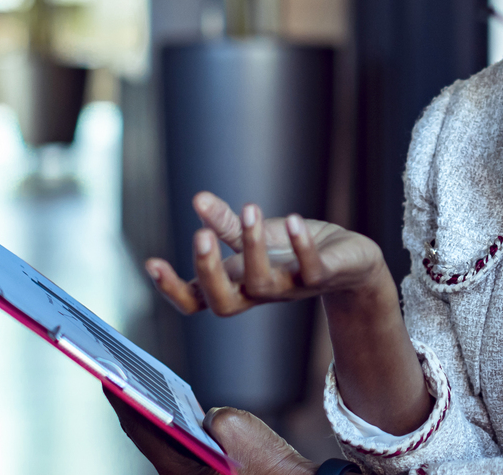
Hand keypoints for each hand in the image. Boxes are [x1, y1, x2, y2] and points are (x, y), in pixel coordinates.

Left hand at [105, 386, 314, 474]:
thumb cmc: (267, 466)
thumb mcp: (233, 425)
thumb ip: (208, 414)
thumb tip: (204, 420)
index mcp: (177, 469)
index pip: (139, 427)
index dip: (121, 399)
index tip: (106, 377)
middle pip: (150, 437)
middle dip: (138, 407)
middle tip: (124, 377)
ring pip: (169, 445)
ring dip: (160, 420)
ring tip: (148, 390)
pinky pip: (188, 451)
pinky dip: (182, 432)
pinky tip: (182, 413)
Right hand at [145, 192, 387, 315]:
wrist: (351, 264)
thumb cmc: (296, 252)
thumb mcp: (257, 236)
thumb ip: (226, 224)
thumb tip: (198, 200)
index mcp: (237, 284)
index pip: (196, 299)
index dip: (172, 288)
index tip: (151, 262)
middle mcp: (259, 292)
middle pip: (222, 302)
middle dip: (208, 270)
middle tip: (199, 236)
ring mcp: (290, 288)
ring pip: (263, 284)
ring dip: (253, 246)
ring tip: (250, 208)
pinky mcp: (323, 278)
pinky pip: (311, 270)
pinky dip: (302, 246)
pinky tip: (294, 220)